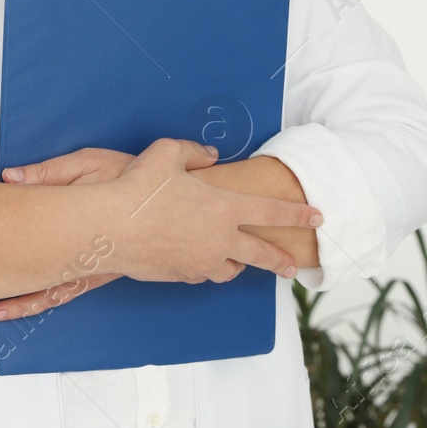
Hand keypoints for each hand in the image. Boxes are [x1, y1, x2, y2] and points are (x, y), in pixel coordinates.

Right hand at [0, 138, 321, 320]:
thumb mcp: (167, 153)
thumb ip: (193, 152)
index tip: (317, 217)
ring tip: (238, 260)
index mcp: (224, 207)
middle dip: (280, 260)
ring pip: (230, 268)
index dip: (296, 213)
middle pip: (261, 253)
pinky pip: (201, 273)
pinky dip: (205, 267)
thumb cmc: (138, 187)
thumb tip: (209, 155)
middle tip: (293, 267)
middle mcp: (219, 239)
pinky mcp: (181, 276)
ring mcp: (201, 262)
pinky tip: (197, 260)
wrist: (109, 227)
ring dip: (237, 262)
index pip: (271, 210)